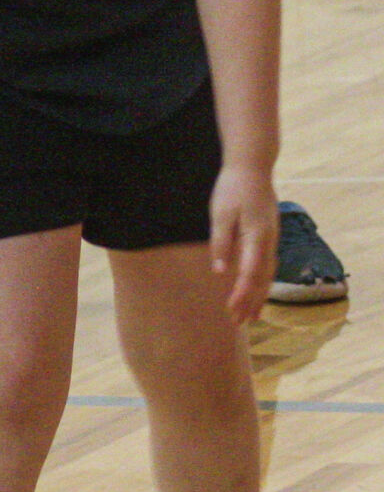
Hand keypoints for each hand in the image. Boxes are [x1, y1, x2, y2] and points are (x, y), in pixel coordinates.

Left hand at [208, 162, 277, 323]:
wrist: (253, 167)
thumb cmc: (232, 188)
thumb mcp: (220, 213)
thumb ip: (221, 243)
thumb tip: (221, 272)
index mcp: (256, 236)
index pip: (250, 273)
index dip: (241, 294)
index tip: (232, 311)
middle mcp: (268, 241)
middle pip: (262, 279)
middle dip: (250, 303)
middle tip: (238, 324)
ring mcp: (272, 239)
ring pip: (268, 275)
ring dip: (258, 297)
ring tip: (250, 317)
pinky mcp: (269, 236)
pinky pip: (268, 266)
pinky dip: (262, 283)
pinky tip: (256, 292)